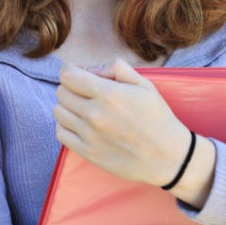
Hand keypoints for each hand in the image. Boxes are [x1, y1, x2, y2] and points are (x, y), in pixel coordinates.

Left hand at [53, 60, 195, 185]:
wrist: (167, 156)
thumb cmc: (157, 118)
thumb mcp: (144, 85)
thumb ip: (117, 69)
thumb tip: (93, 70)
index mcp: (108, 94)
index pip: (67, 76)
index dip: (69, 71)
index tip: (76, 73)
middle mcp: (95, 114)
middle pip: (61, 92)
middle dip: (70, 87)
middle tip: (83, 91)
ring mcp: (89, 135)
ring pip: (58, 112)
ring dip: (67, 106)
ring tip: (81, 108)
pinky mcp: (87, 152)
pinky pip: (60, 133)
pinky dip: (65, 126)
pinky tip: (79, 124)